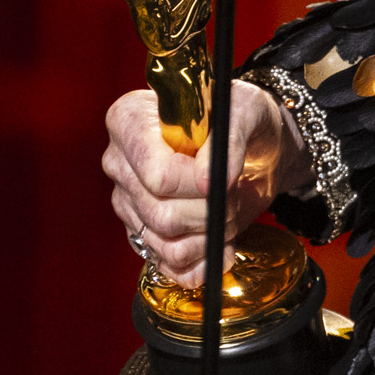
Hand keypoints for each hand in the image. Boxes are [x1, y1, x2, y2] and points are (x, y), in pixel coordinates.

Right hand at [100, 82, 306, 284]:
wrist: (254, 145)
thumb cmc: (242, 116)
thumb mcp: (246, 109)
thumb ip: (228, 138)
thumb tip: (207, 179)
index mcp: (130, 121)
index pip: (156, 175)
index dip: (194, 185)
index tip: (224, 177)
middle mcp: (120, 163)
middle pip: (161, 213)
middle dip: (210, 210)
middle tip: (234, 190)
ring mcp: (128, 202)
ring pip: (166, 243)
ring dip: (211, 235)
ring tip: (229, 209)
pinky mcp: (144, 234)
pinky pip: (169, 265)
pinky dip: (203, 260)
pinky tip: (220, 240)